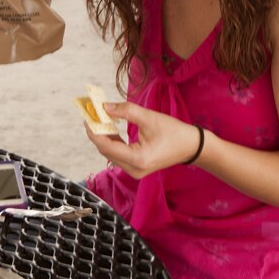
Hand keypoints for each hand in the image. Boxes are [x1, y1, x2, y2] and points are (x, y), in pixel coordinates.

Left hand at [85, 101, 203, 178]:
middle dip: (97, 133)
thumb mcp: (150, 118)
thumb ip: (126, 111)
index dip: (94, 131)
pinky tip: (110, 128)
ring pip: (111, 153)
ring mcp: (134, 171)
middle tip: (91, 114)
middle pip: (106, 151)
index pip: (106, 146)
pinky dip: (112, 142)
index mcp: (137, 159)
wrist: (191, 147)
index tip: (87, 116)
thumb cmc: (173, 132)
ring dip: (104, 137)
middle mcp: (133, 170)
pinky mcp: (136, 168)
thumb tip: (104, 107)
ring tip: (98, 119)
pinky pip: (118, 155)